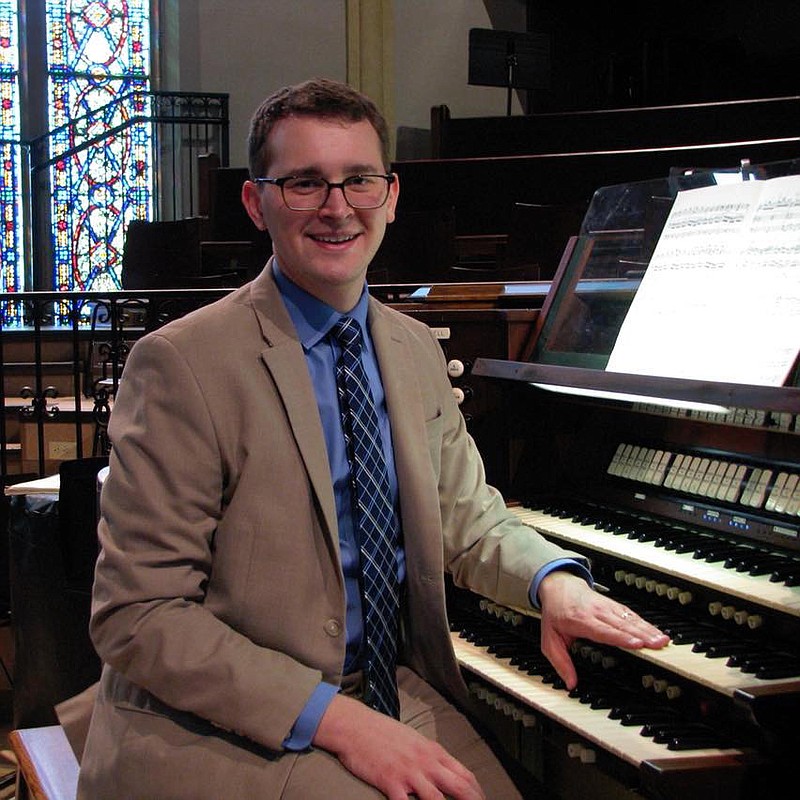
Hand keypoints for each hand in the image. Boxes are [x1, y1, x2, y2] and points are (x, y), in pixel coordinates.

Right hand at [313, 693, 484, 799]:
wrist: (355, 726)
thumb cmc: (383, 732)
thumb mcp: (413, 740)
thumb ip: (430, 756)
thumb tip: (445, 770)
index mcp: (433, 751)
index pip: (465, 775)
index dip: (477, 793)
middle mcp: (425, 762)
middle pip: (460, 788)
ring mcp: (409, 773)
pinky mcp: (390, 782)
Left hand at [537, 570, 669, 689]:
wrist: (558, 586)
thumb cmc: (555, 613)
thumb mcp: (549, 639)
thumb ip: (560, 662)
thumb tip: (570, 683)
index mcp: (580, 620)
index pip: (603, 630)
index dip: (621, 637)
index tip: (636, 644)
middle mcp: (596, 612)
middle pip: (622, 625)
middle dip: (641, 635)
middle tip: (658, 645)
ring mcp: (607, 607)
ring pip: (629, 619)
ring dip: (647, 629)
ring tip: (663, 641)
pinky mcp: (614, 606)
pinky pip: (631, 615)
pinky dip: (645, 623)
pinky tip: (657, 632)